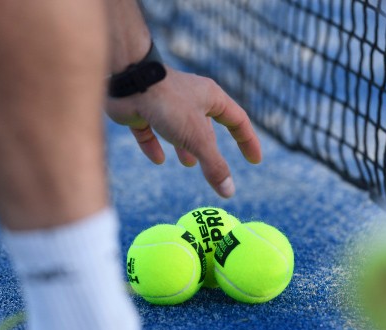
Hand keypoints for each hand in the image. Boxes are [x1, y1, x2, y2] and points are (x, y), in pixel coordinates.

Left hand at [105, 68, 261, 197]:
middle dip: (211, 146)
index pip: (238, 120)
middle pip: (208, 125)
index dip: (248, 141)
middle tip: (215, 165)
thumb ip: (214, 165)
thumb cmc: (169, 104)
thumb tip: (229, 192)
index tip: (255, 160)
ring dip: (184, 146)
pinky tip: (158, 159)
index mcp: (211, 97)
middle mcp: (190, 98)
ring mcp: (165, 103)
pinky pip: (151, 130)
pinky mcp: (142, 109)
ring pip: (179, 127)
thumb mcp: (197, 138)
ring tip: (187, 164)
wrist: (129, 81)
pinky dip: (155, 144)